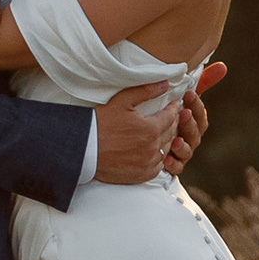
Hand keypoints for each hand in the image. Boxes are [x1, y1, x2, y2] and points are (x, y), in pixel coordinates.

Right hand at [96, 63, 224, 187]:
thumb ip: (146, 91)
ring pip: (165, 150)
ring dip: (166, 141)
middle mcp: (152, 148)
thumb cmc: (101, 122)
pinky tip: (153, 152)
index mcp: (151, 129)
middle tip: (171, 117)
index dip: (174, 109)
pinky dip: (158, 159)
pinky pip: (158, 167)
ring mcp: (147, 163)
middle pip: (171, 134)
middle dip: (172, 123)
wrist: (84, 148)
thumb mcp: (122, 101)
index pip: (170, 117)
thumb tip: (165, 84)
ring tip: (162, 134)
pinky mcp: (141, 175)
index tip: (175, 105)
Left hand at [164, 65, 222, 175]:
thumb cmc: (170, 114)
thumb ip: (201, 83)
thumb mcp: (182, 99)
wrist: (145, 141)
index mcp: (194, 122)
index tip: (189, 93)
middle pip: (195, 132)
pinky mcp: (173, 165)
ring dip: (182, 146)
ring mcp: (183, 153)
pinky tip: (166, 160)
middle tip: (182, 113)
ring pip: (187, 151)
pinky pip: (176, 168)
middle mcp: (191, 138)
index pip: (200, 113)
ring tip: (175, 140)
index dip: (196, 103)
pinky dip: (173, 164)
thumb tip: (222, 66)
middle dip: (189, 123)